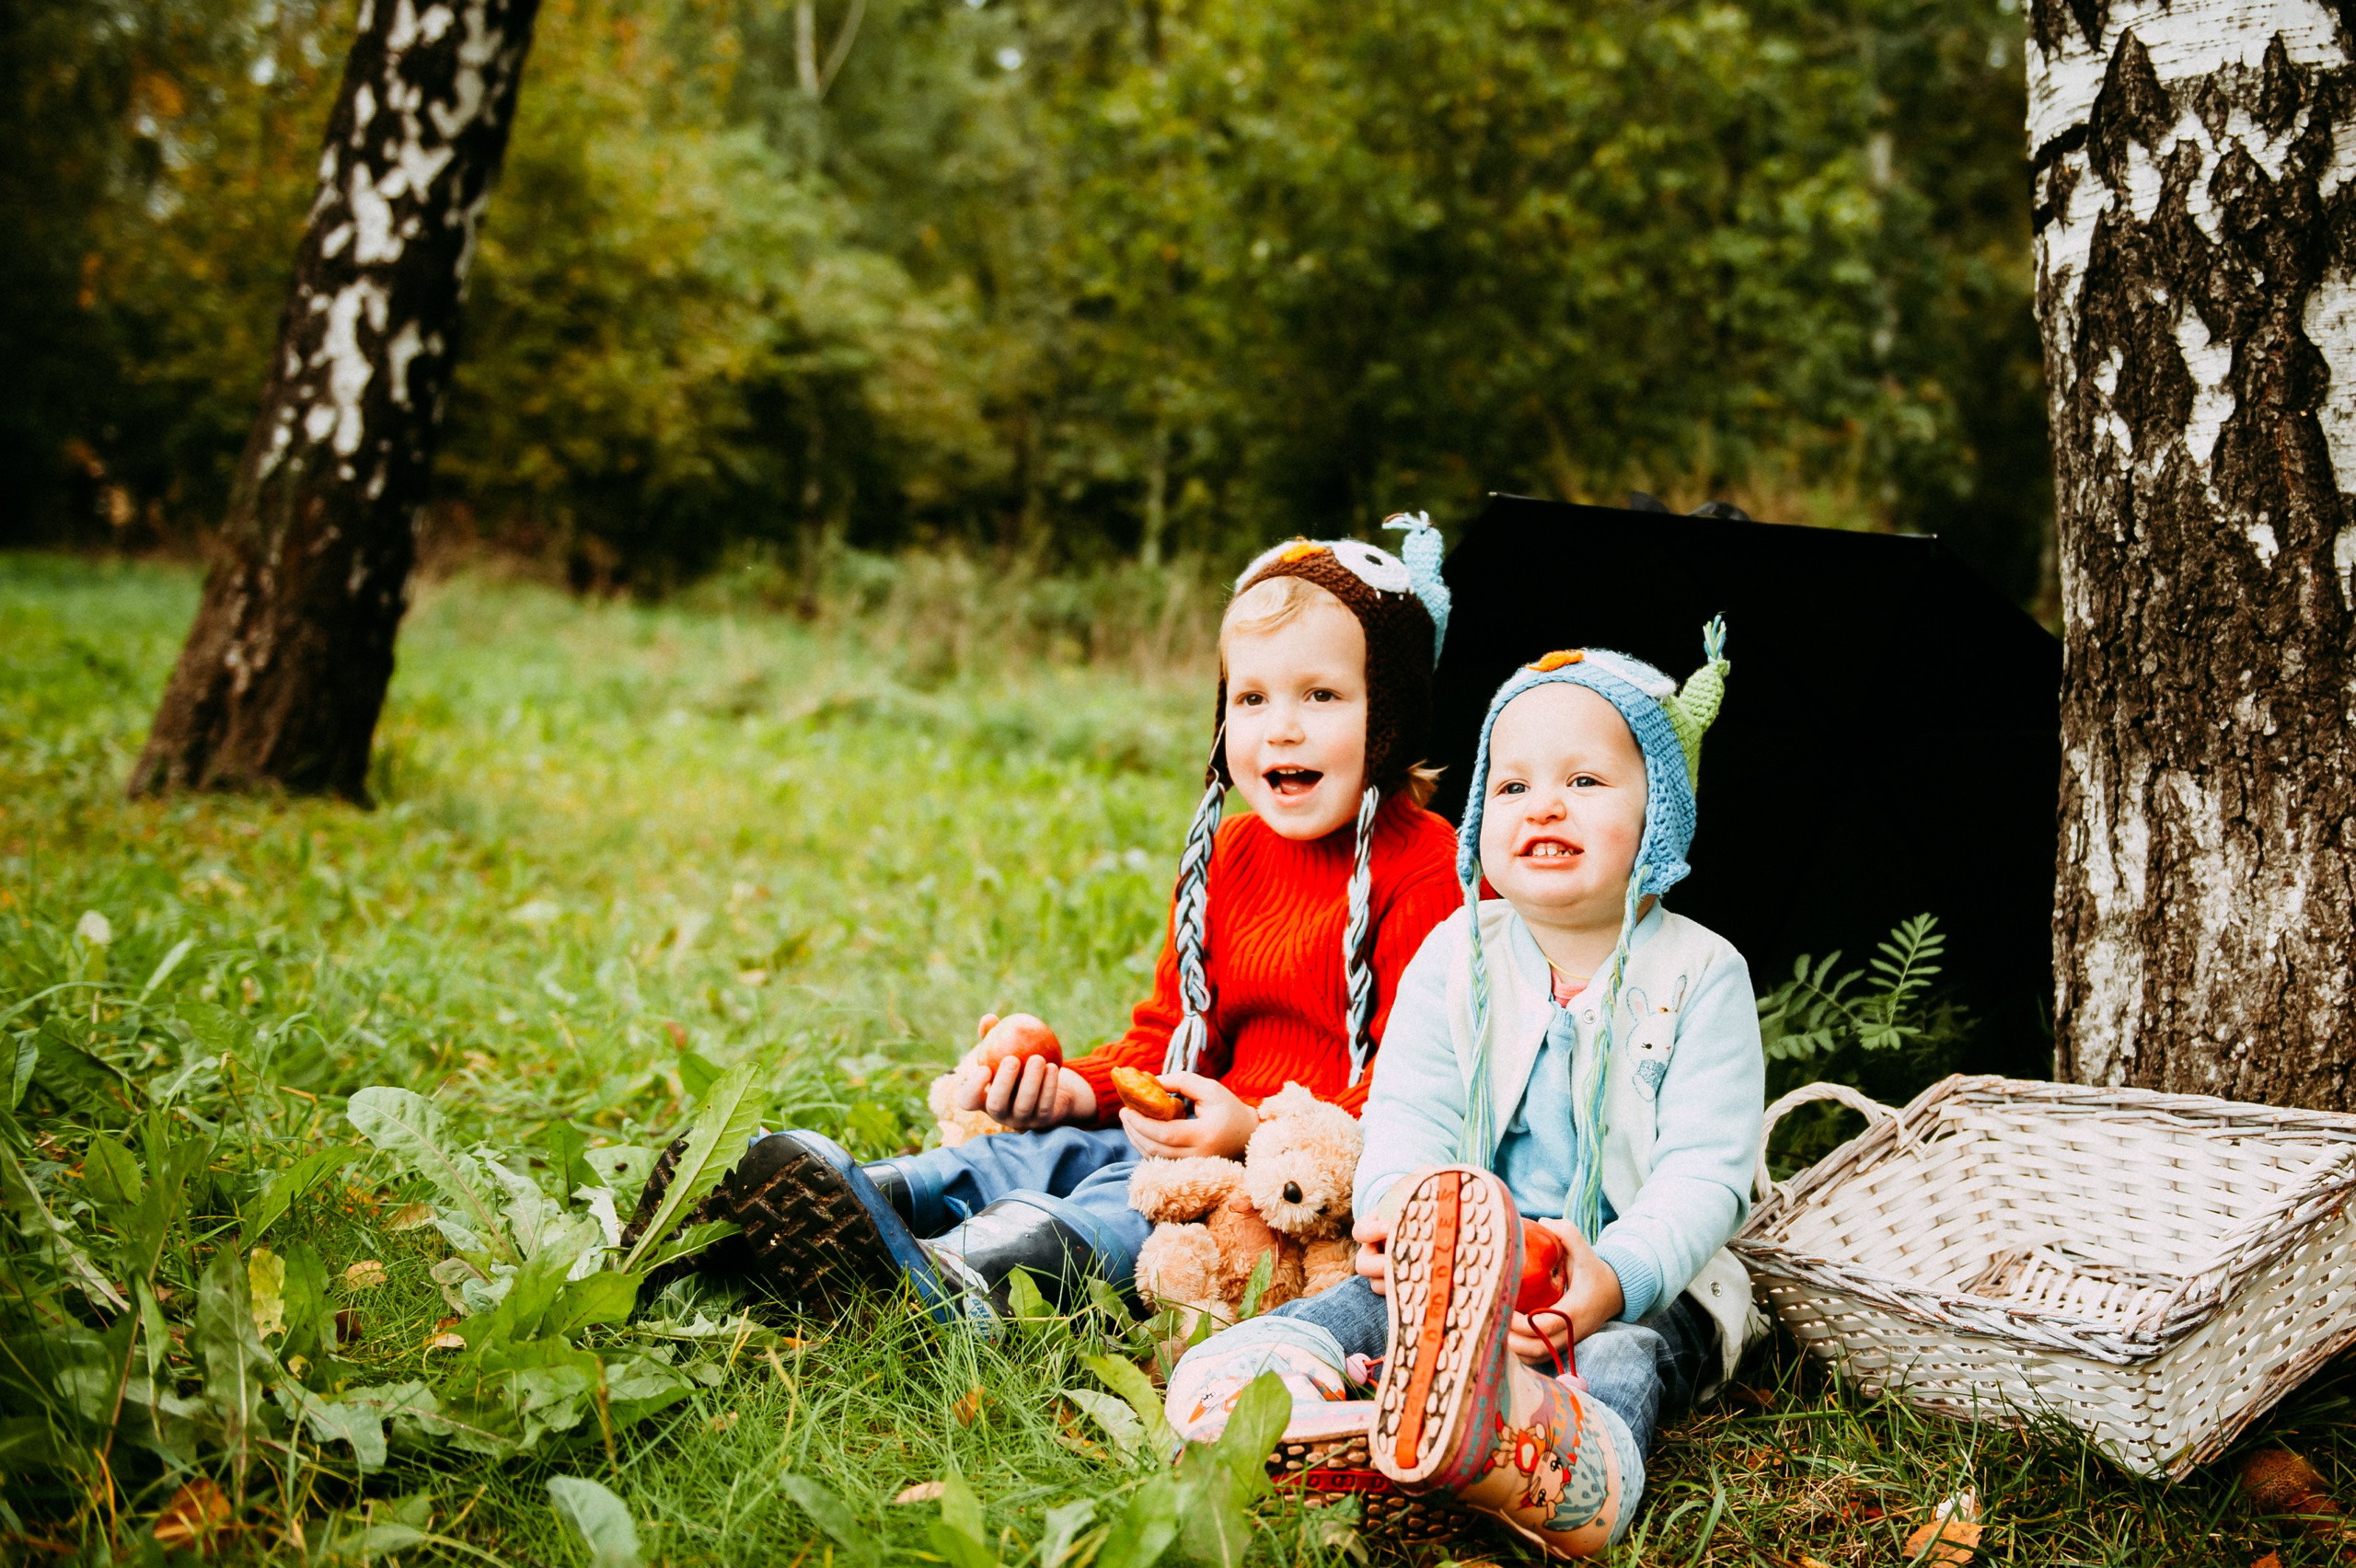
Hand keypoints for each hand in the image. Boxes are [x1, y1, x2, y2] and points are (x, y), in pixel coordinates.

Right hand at [952, 1016, 1095, 1128]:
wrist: (1048, 1085)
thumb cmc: (1019, 1063)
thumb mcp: (1004, 1048)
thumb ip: (993, 1035)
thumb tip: (988, 1018)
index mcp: (983, 1098)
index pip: (968, 1100)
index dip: (973, 1088)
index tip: (983, 1068)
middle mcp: (999, 1114)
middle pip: (996, 1105)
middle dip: (1003, 1083)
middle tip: (1013, 1059)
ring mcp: (1021, 1121)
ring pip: (1024, 1105)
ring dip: (1032, 1081)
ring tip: (1038, 1058)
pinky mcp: (1042, 1122)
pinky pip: (1045, 1105)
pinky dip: (1049, 1086)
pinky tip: (1053, 1067)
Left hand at [1118, 1072, 1256, 1158]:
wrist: (1248, 1135)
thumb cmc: (1229, 1109)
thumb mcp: (1209, 1089)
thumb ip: (1181, 1082)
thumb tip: (1151, 1082)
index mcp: (1205, 1136)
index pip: (1166, 1134)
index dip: (1142, 1123)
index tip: (1126, 1109)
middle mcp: (1199, 1157)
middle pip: (1156, 1150)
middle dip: (1134, 1131)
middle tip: (1124, 1113)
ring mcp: (1194, 1168)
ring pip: (1155, 1160)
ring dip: (1137, 1140)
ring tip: (1129, 1121)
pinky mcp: (1189, 1171)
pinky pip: (1161, 1163)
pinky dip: (1147, 1148)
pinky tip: (1141, 1133)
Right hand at [1351, 1174, 1422, 1294]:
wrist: (1430, 1222)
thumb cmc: (1419, 1202)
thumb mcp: (1419, 1186)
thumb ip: (1422, 1177)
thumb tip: (1429, 1170)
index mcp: (1373, 1226)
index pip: (1361, 1231)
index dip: (1372, 1231)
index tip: (1390, 1227)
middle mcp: (1374, 1250)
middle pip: (1363, 1265)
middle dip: (1379, 1266)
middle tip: (1398, 1262)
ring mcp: (1385, 1270)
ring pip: (1376, 1285)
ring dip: (1392, 1285)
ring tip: (1416, 1279)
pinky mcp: (1400, 1285)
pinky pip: (1394, 1296)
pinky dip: (1406, 1294)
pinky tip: (1428, 1288)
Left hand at [1507, 1220, 1624, 1365]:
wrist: (1615, 1292)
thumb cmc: (1595, 1270)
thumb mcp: (1586, 1250)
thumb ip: (1568, 1233)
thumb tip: (1542, 1221)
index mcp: (1575, 1310)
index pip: (1544, 1326)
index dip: (1520, 1322)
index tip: (1503, 1306)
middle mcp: (1571, 1331)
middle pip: (1537, 1349)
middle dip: (1511, 1341)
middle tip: (1492, 1322)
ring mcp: (1567, 1341)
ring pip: (1536, 1357)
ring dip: (1514, 1350)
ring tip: (1494, 1330)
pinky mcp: (1563, 1345)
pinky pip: (1539, 1357)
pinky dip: (1521, 1353)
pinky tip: (1506, 1337)